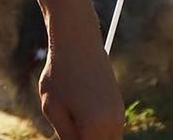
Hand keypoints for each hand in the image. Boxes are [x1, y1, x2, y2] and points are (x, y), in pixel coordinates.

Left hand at [38, 22, 124, 139]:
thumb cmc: (60, 73)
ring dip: (91, 136)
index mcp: (96, 128)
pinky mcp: (118, 106)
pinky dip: (97, 129)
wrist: (78, 41)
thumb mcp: (53, 108)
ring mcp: (119, 115)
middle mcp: (114, 124)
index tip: (67, 133)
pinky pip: (109, 129)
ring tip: (71, 114)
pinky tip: (78, 110)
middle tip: (68, 127)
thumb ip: (66, 135)